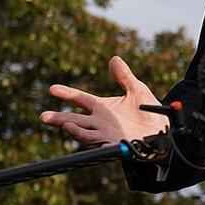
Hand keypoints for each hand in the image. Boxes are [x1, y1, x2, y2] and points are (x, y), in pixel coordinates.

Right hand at [40, 56, 168, 145]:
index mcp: (103, 107)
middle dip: (59, 119)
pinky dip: (95, 142)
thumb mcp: (137, 90)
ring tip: (65, 125)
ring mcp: (106, 134)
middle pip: (75, 120)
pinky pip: (102, 144)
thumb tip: (114, 59)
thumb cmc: (148, 112)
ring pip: (85, 134)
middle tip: (43, 116)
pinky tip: (90, 139)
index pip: (80, 99)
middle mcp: (100, 122)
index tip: (52, 89)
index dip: (67, 94)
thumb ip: (124, 77)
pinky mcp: (116, 145)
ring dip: (74, 130)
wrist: (162, 131)